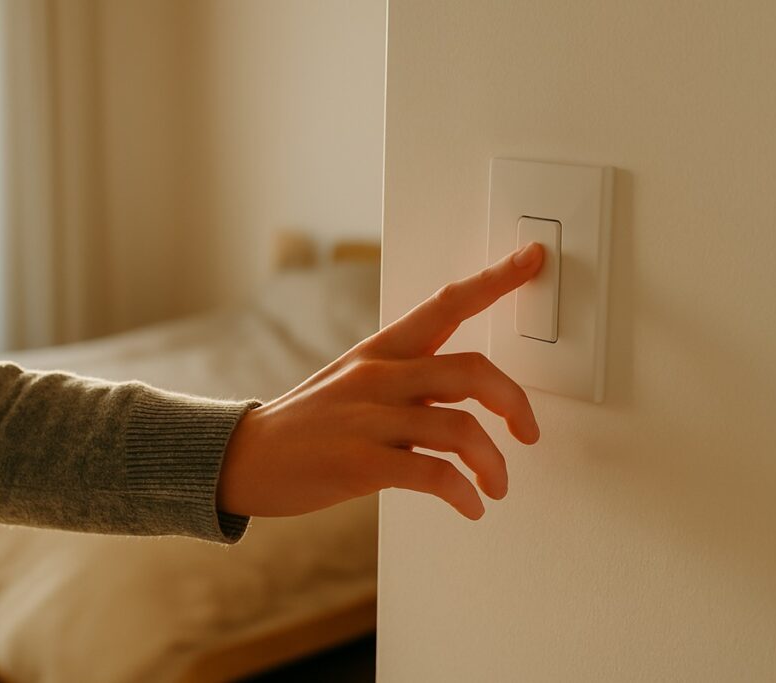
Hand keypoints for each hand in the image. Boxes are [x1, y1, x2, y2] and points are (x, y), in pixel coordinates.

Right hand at [218, 242, 543, 520]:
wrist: (243, 457)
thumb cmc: (305, 424)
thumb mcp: (352, 383)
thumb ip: (406, 382)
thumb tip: (462, 397)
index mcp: (380, 351)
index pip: (446, 304)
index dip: (495, 280)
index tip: (532, 259)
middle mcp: (379, 375)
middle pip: (472, 371)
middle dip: (515, 402)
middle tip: (529, 431)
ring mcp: (368, 418)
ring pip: (461, 429)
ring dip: (494, 463)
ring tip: (497, 485)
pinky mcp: (359, 462)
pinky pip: (434, 475)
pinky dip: (464, 493)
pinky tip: (471, 506)